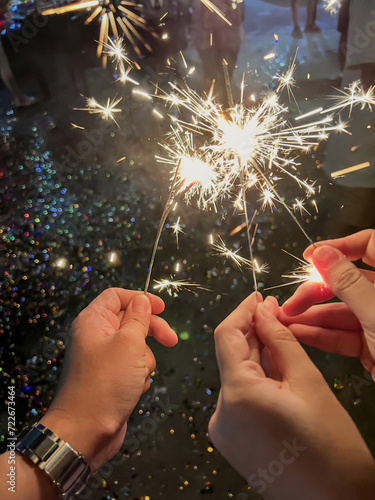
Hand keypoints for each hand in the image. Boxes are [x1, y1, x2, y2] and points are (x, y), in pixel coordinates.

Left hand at [40, 288, 177, 470]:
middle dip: (151, 331)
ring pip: (136, 347)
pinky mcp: (111, 378)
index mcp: (93, 321)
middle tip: (171, 340)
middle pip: (131, 320)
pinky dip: (139, 376)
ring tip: (137, 375)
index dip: (140, 298)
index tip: (162, 308)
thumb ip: (138, 318)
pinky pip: (133, 367)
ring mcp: (104, 359)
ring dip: (144, 360)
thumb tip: (141, 300)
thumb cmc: (106, 383)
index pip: (116, 296)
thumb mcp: (128, 343)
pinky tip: (134, 389)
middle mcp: (96, 336)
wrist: (86, 432)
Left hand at [209, 294, 374, 499]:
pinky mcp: (230, 439)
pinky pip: (238, 397)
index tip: (258, 298)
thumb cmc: (331, 447)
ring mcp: (223, 429)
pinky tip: (276, 374)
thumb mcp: (308, 383)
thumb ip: (280, 340)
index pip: (226, 335)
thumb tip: (264, 309)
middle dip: (253, 333)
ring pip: (236, 376)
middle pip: (231, 356)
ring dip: (256, 357)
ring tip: (282, 345)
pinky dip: (255, 380)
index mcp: (238, 395)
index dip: (242, 311)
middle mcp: (220, 413)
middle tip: (277, 315)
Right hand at [282, 230, 374, 378]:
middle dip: (315, 291)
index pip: (369, 245)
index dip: (340, 246)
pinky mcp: (371, 347)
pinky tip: (298, 334)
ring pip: (340, 312)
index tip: (310, 257)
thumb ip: (349, 283)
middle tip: (291, 303)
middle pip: (346, 282)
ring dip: (311, 316)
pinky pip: (342, 335)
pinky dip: (321, 335)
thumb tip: (322, 253)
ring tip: (284, 322)